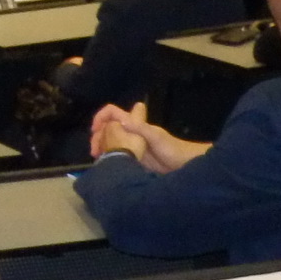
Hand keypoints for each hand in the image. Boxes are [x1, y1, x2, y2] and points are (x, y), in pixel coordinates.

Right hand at [89, 103, 205, 174]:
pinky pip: (117, 154)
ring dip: (101, 147)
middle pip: (107, 128)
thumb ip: (140, 128)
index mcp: (134, 124)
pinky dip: (109, 157)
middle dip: (98, 136)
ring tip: (98, 159)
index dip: (101, 117)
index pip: (112, 112)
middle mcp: (130, 132)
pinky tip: (106, 165)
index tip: (95, 130)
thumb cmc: (173, 149)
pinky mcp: (134, 158)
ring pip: (110, 141)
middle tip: (94, 151)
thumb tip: (119, 122)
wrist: (186, 167)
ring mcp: (132, 145)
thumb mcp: (156, 137)